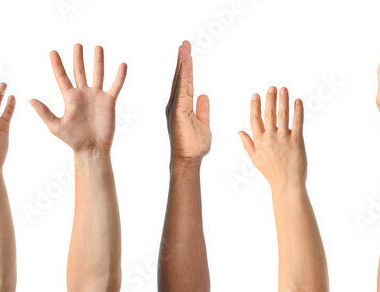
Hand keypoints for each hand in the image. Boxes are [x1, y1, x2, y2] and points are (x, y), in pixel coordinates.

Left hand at [30, 44, 126, 152]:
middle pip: (79, 71)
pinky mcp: (109, 102)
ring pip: (97, 74)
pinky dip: (119, 76)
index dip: (57, 64)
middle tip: (77, 45)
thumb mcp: (55, 126)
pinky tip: (122, 65)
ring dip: (98, 61)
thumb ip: (44, 112)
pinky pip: (115, 86)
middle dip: (78, 58)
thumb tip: (30, 99)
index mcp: (69, 98)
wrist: (92, 149)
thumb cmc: (73, 140)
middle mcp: (83, 94)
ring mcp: (96, 96)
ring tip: (98, 47)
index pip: (61, 77)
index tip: (52, 52)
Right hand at [165, 40, 210, 162]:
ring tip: (184, 47)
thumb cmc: (195, 146)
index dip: (188, 68)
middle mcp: (177, 104)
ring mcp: (176, 106)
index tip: (188, 53)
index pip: (186, 83)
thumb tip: (203, 95)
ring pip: (180, 80)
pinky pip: (182, 90)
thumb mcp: (203, 124)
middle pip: (181, 78)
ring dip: (183, 63)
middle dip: (183, 60)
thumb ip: (203, 110)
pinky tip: (186, 65)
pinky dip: (184, 76)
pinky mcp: (178, 111)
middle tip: (185, 43)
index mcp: (183, 106)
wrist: (189, 159)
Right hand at [238, 87, 306, 190]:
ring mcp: (284, 139)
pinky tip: (298, 101)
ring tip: (284, 89)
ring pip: (283, 115)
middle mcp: (270, 138)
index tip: (256, 94)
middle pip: (269, 114)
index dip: (255, 105)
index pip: (254, 119)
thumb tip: (239, 131)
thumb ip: (247, 144)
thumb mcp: (255, 159)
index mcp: (259, 141)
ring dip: (283, 100)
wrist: (287, 184)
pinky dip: (298, 111)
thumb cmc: (271, 172)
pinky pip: (297, 123)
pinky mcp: (297, 141)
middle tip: (272, 87)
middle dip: (270, 99)